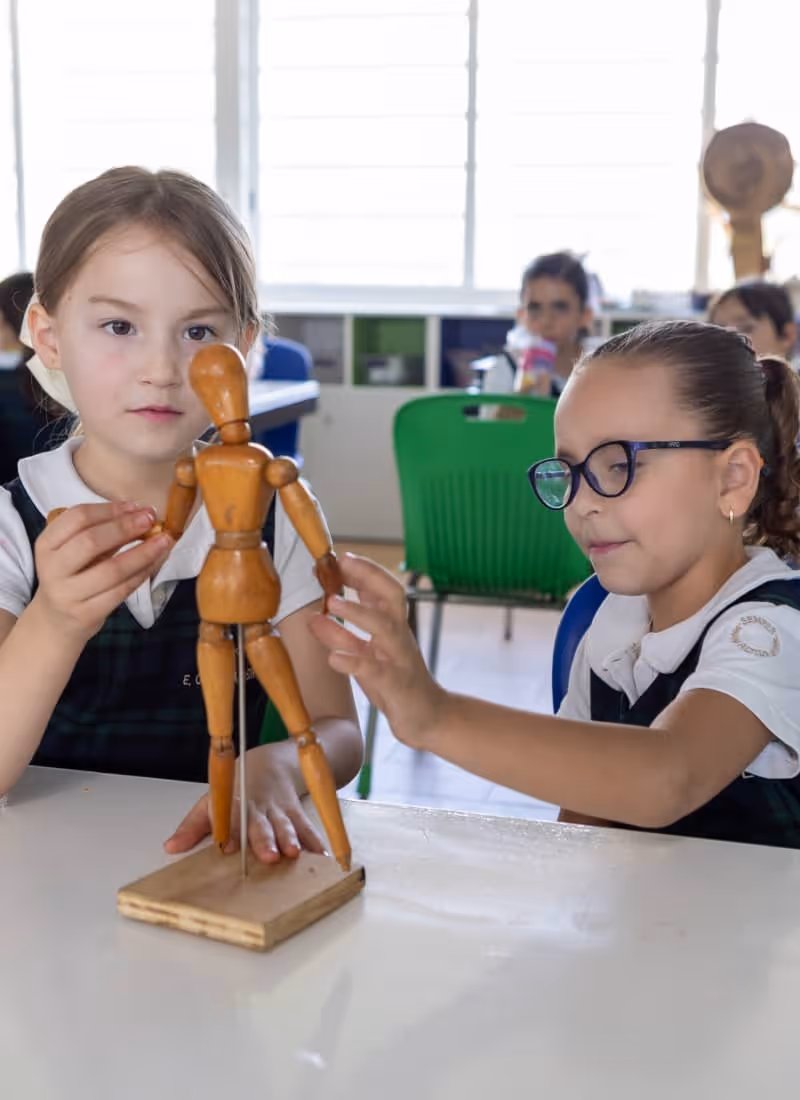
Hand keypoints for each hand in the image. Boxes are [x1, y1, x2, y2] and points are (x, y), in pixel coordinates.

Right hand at [33, 502, 171, 641]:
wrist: (56, 620)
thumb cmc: (72, 576)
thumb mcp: (76, 551)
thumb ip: (103, 532)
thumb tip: (140, 513)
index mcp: (46, 545)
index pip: (77, 518)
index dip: (110, 509)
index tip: (135, 506)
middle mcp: (52, 569)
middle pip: (91, 541)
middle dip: (125, 527)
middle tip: (150, 519)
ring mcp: (68, 594)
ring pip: (112, 569)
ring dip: (143, 552)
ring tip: (164, 541)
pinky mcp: (87, 614)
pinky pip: (122, 591)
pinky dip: (143, 573)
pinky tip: (156, 562)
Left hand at [164, 742, 326, 863]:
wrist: (273, 763)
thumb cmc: (238, 787)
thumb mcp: (213, 800)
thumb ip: (194, 826)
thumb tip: (171, 847)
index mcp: (236, 802)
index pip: (231, 814)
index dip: (229, 829)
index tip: (224, 846)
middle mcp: (260, 807)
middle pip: (262, 823)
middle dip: (265, 840)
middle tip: (267, 856)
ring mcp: (281, 810)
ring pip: (287, 824)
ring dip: (291, 839)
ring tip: (293, 853)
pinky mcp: (298, 814)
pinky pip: (308, 828)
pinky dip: (315, 842)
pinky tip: (321, 856)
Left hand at [308, 553, 446, 749]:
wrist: (427, 718)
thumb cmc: (394, 683)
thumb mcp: (364, 656)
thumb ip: (339, 637)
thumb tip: (312, 616)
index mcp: (392, 626)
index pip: (383, 588)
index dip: (364, 570)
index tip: (341, 557)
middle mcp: (399, 636)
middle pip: (392, 595)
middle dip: (369, 576)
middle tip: (343, 563)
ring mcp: (400, 658)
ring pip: (386, 627)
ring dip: (359, 613)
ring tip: (332, 603)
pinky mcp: (396, 684)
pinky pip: (377, 670)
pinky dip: (354, 662)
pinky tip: (333, 658)